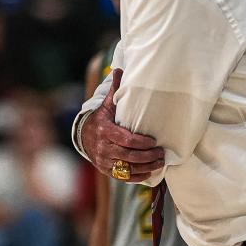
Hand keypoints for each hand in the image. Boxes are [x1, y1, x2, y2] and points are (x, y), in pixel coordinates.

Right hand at [81, 68, 164, 182]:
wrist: (83, 137)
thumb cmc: (102, 119)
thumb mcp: (107, 105)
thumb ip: (115, 90)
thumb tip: (119, 68)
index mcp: (105, 131)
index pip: (126, 140)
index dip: (141, 142)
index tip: (153, 141)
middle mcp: (103, 147)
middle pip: (128, 156)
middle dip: (148, 156)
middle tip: (162, 154)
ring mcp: (104, 161)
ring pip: (128, 168)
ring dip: (146, 167)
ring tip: (160, 162)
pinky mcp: (107, 170)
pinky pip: (124, 177)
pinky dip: (138, 176)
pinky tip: (149, 172)